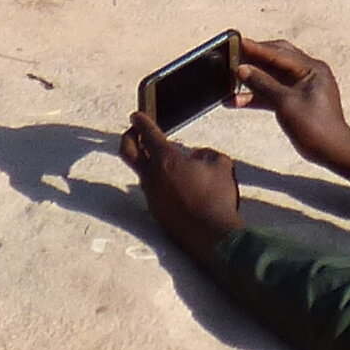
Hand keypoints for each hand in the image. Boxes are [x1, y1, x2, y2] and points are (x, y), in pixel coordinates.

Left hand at [123, 109, 241, 262]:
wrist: (213, 235)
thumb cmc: (217, 197)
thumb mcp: (221, 165)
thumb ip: (206, 154)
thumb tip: (196, 156)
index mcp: (166, 159)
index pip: (148, 133)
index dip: (141, 121)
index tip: (137, 115)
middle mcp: (152, 176)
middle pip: (127, 151)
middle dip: (128, 137)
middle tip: (134, 131)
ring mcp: (151, 196)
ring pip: (141, 172)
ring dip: (147, 162)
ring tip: (163, 160)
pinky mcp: (156, 212)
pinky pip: (152, 190)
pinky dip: (158, 181)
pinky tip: (174, 184)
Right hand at [233, 38, 349, 179]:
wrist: (331, 152)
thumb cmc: (314, 126)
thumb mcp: (285, 103)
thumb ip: (263, 84)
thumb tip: (242, 69)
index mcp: (311, 68)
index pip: (279, 53)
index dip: (256, 49)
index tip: (237, 42)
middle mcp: (308, 73)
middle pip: (276, 60)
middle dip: (253, 60)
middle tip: (233, 56)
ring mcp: (302, 87)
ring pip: (272, 78)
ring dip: (252, 80)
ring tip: (229, 79)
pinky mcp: (296, 101)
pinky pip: (273, 93)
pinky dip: (257, 97)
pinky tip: (235, 101)